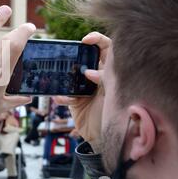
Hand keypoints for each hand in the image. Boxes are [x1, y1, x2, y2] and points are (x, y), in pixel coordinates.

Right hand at [54, 32, 109, 150]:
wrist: (105, 138)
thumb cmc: (116, 116)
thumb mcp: (114, 94)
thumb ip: (104, 80)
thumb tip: (89, 72)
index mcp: (111, 72)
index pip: (106, 49)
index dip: (97, 40)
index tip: (86, 40)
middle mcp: (97, 77)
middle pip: (85, 58)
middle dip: (76, 56)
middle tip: (70, 56)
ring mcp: (84, 87)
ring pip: (70, 74)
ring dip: (64, 77)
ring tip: (62, 78)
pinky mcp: (74, 100)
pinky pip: (63, 93)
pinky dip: (61, 96)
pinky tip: (62, 99)